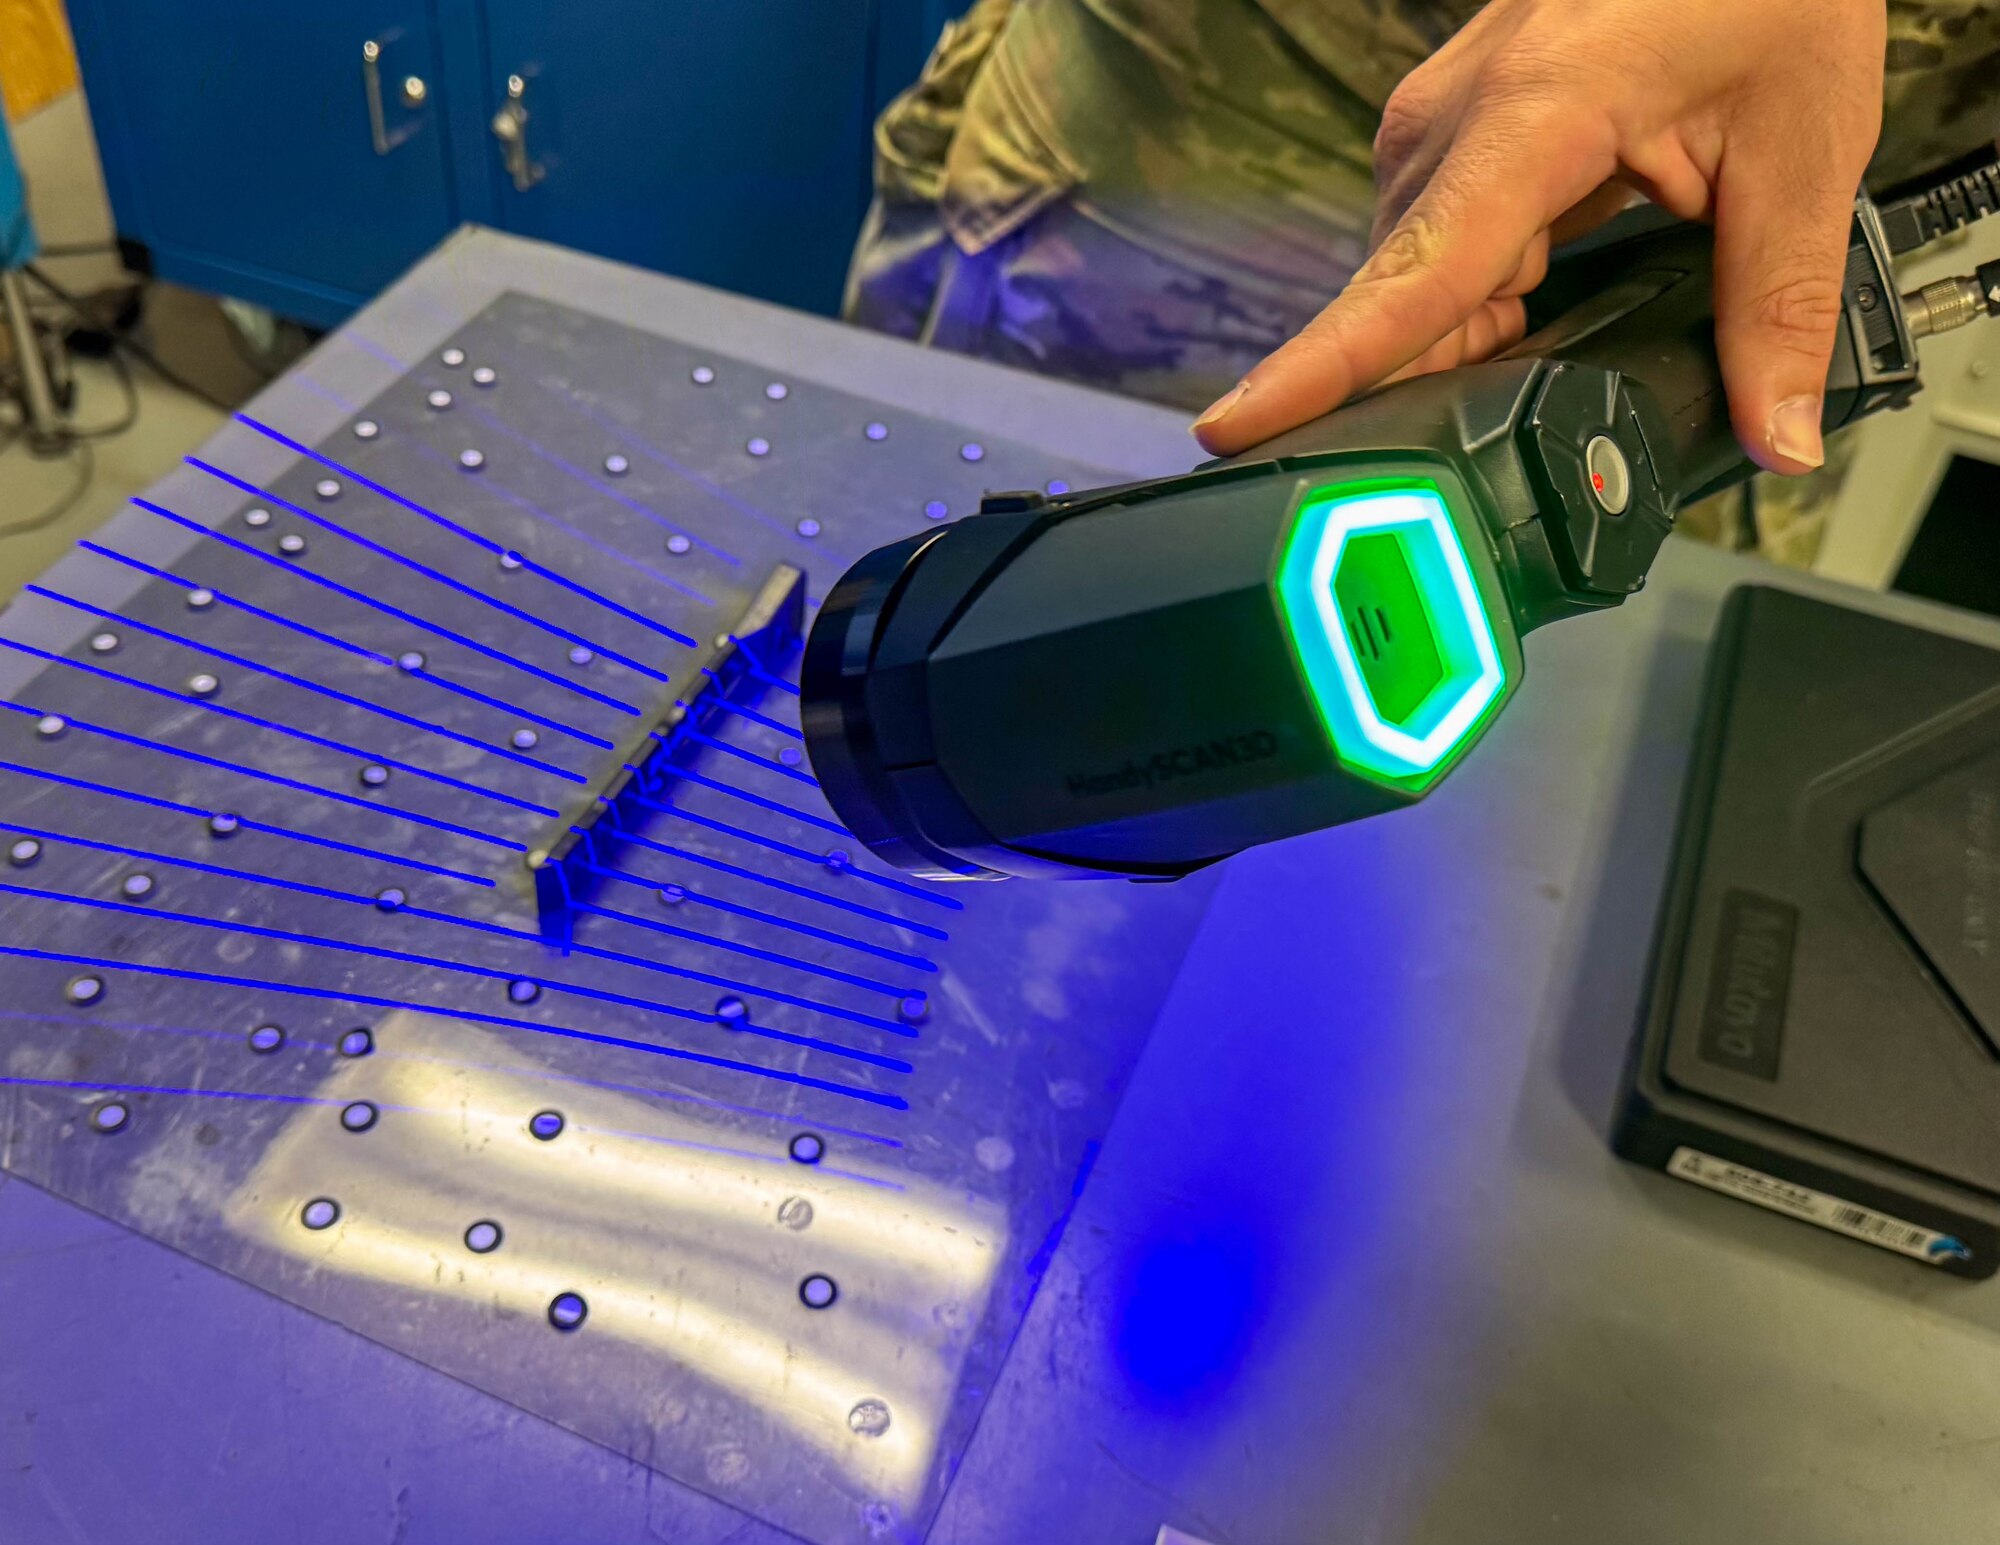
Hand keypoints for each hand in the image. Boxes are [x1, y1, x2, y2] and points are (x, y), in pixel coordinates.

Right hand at [1190, 0, 1885, 474]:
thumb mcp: (1798, 147)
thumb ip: (1774, 304)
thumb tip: (1772, 436)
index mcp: (1530, 118)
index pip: (1406, 278)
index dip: (1317, 368)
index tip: (1234, 428)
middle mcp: (1448, 123)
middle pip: (1401, 306)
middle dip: (1426, 397)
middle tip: (1475, 473)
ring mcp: (1434, 127)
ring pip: (1415, 287)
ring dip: (1462, 347)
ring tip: (1534, 375)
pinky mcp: (1443, 136)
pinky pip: (1432, 253)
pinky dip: (1470, 305)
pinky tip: (1524, 324)